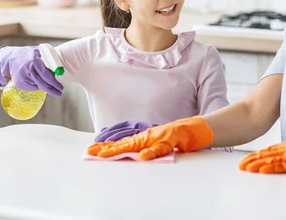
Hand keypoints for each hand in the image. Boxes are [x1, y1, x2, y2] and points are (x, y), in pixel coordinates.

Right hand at [0, 46, 62, 95]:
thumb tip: (59, 66)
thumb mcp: (37, 51)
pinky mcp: (19, 83)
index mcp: (34, 62)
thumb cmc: (27, 54)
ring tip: (44, 80)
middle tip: (59, 92)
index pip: (46, 75)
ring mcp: (22, 78)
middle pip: (42, 84)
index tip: (61, 87)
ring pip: (38, 86)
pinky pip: (32, 87)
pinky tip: (35, 79)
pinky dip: (37, 86)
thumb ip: (47, 57)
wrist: (10, 58)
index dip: (54, 83)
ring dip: (44, 85)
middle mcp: (28, 70)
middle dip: (52, 89)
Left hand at [87, 116, 212, 160]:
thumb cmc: (174, 138)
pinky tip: (144, 157)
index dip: (106, 147)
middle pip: (125, 144)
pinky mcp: (172, 139)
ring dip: (122, 150)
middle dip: (107, 149)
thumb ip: (144, 150)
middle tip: (91, 152)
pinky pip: (162, 147)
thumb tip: (131, 157)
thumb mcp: (157, 145)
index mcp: (143, 140)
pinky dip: (153, 151)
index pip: (122, 144)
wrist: (194, 129)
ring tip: (106, 154)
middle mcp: (148, 137)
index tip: (91, 151)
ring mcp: (159, 137)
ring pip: (139, 144)